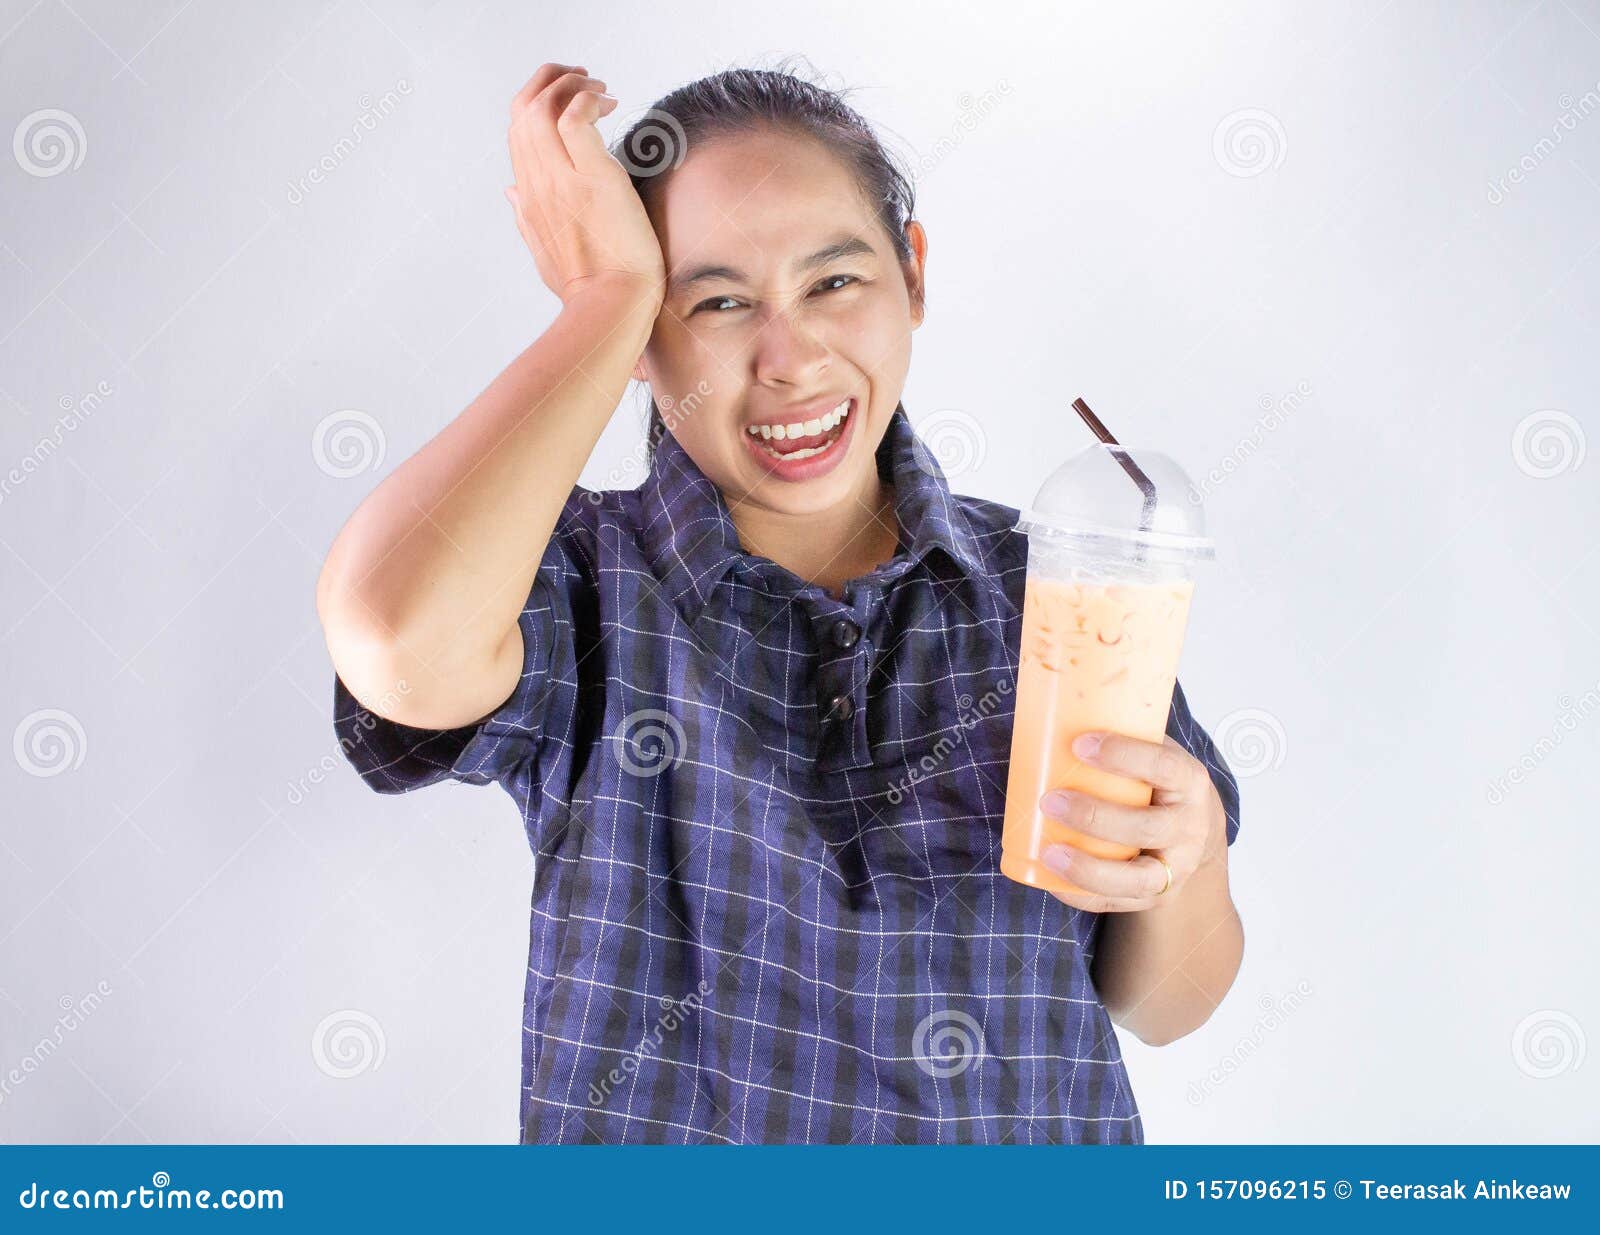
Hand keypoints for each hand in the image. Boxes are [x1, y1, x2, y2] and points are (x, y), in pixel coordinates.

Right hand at [504, 63, 666, 307]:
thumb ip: (525, 216)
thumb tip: (510, 192)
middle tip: (586, 80)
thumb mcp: (543, 249)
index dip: (537, 103)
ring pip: (543, 106)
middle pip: (523, 109)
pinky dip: (586, 99)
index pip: (517, 131)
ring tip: (600, 88)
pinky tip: (605, 104)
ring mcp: (562, 180)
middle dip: (552, 80)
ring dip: (571, 84)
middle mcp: (538, 184)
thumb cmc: (588, 285)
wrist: (612, 306)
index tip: (569, 100)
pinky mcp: (592, 179)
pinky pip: (574, 119)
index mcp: (528, 197)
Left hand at [1036, 732, 1226, 913]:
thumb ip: (1126, 736)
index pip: (1163, 767)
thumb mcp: (1158, 756)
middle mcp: (1189, 828)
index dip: (1124, 755)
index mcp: (1190, 783)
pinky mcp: (1154, 896)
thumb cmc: (1160, 785)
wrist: (1197, 837)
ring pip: (1136, 878)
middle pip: (1145, 828)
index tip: (1079, 744)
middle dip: (1093, 816)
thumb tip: (1056, 701)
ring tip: (1049, 851)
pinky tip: (1051, 880)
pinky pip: (1117, 904)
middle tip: (1048, 800)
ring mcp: (1174, 868)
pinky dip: (1082, 895)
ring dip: (1089, 868)